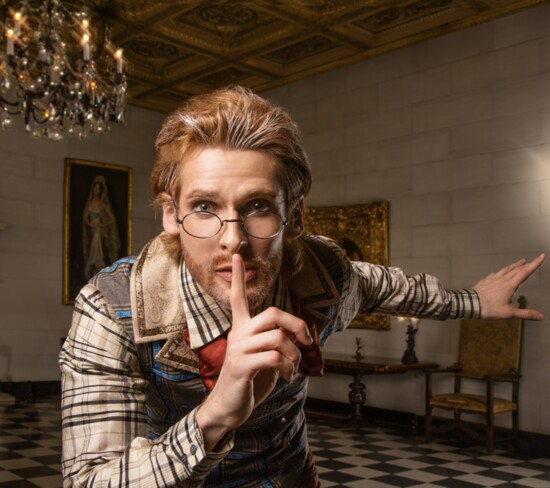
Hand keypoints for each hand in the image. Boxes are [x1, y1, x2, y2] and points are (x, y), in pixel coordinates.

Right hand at [196, 254, 311, 449]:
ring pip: (278, 337)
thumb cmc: (249, 381)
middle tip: (306, 340)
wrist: (229, 408)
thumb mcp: (265, 358)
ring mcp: (238, 350)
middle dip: (296, 323)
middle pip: (272, 313)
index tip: (236, 255)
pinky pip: (275, 358)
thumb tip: (297, 336)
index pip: (238, 298)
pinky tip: (288, 376)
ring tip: (294, 367)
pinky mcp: (241, 366)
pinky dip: (289, 368)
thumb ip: (276, 342)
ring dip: (294, 354)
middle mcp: (238, 334)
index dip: (237, 277)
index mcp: (242, 329)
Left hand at [472, 253, 545, 320]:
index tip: (542, 256)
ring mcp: (493, 279)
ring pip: (506, 269)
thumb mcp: (509, 313)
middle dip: (527, 264)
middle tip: (533, 259)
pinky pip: (495, 274)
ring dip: (514, 265)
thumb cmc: (488, 309)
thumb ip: (526, 314)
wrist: (470, 304)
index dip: (535, 264)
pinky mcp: (485, 281)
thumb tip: (540, 316)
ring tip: (520, 262)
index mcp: (510, 286)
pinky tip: (500, 273)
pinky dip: (501, 271)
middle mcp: (502, 280)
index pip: (526, 272)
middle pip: (517, 269)